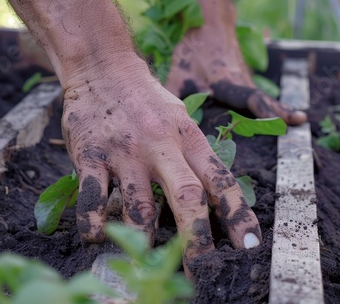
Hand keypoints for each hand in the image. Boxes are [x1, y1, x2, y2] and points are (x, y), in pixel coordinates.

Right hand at [61, 60, 260, 271]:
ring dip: (142, 242)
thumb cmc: (145, 98)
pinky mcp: (90, 155)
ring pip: (138, 208)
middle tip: (203, 273)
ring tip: (144, 258)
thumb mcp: (180, 117)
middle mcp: (159, 145)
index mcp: (187, 137)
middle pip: (186, 199)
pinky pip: (93, 201)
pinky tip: (98, 237)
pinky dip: (95, 227)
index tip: (250, 246)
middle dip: (197, 242)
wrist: (101, 67)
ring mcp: (124, 151)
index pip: (220, 180)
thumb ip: (193, 154)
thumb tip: (209, 199)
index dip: (239, 215)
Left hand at [165, 26, 306, 125]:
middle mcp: (242, 80)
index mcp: (228, 81)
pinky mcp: (242, 76)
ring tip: (298, 119)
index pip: (251, 97)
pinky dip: (269, 102)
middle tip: (300, 121)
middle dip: (281, 111)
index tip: (279, 119)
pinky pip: (257, 93)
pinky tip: (275, 110)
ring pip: (263, 95)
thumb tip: (167, 120)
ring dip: (279, 107)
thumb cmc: (194, 49)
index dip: (264, 110)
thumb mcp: (179, 74)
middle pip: (264, 99)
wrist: (207, 21)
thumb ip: (174, 96)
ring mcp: (244, 77)